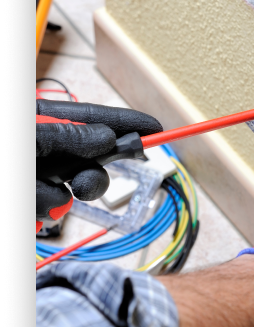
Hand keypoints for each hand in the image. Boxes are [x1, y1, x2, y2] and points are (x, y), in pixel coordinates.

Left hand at [36, 99, 162, 233]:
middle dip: (89, 173)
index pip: (93, 117)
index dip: (126, 122)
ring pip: (74, 188)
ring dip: (53, 195)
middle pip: (91, 157)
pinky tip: (25, 205)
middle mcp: (44, 146)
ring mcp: (40, 174)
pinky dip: (41, 210)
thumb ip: (65, 135)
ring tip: (29, 193)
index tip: (156, 128)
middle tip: (79, 182)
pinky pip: (54, 208)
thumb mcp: (29, 139)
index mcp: (41, 120)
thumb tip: (107, 138)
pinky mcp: (35, 200)